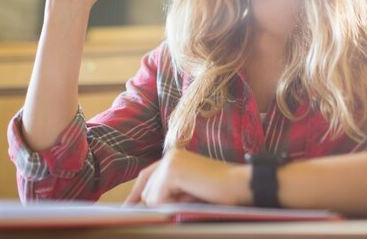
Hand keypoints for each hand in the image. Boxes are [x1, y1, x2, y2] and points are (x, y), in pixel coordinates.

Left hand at [124, 149, 251, 206]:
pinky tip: (192, 195)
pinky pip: (158, 199)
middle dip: (160, 203)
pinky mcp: (172, 171)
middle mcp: (169, 156)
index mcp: (174, 157)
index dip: (136, 194)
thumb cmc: (219, 192)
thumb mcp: (188, 192)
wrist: (240, 185)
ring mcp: (170, 161)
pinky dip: (172, 205)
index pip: (146, 176)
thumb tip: (146, 206)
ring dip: (169, 204)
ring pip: (152, 196)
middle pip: (147, 190)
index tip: (126, 209)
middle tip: (189, 198)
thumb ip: (168, 193)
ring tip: (194, 195)